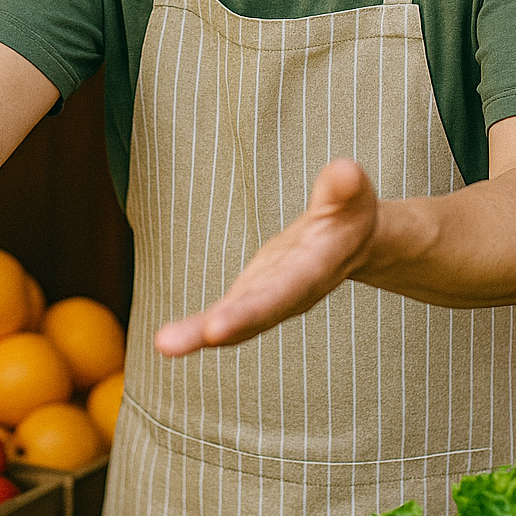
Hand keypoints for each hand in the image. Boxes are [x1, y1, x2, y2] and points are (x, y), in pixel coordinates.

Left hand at [153, 157, 378, 355]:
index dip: (252, 308)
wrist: (350, 242)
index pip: (284, 289)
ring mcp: (268, 299)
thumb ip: (344, 187)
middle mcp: (290, 293)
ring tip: (164, 344)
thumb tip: (346, 170)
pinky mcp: (251, 296)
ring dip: (199, 335)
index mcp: (316, 268)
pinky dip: (197, 330)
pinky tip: (167, 340)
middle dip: (228, 325)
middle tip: (186, 340)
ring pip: (235, 322)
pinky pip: (223, 316)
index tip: (216, 326)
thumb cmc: (349, 215)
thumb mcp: (350, 197)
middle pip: (257, 313)